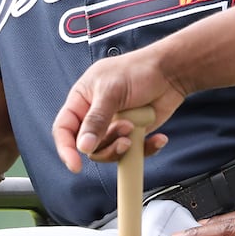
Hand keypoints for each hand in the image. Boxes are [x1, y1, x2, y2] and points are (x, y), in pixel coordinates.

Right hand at [51, 47, 180, 172]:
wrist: (170, 71)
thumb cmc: (138, 70)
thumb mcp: (112, 92)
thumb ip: (96, 120)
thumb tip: (83, 147)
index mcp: (82, 99)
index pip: (64, 128)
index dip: (66, 148)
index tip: (76, 165)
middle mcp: (96, 114)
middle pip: (89, 146)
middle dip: (106, 144)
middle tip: (125, 130)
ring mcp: (115, 125)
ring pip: (109, 151)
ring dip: (124, 147)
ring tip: (135, 129)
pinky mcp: (134, 133)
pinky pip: (133, 153)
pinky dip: (145, 149)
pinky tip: (157, 138)